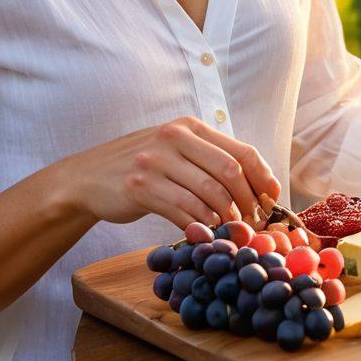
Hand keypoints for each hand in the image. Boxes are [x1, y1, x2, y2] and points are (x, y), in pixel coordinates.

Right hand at [53, 117, 280, 228]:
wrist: (88, 177)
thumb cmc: (142, 165)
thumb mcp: (176, 150)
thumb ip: (209, 160)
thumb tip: (256, 187)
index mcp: (190, 127)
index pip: (241, 151)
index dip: (263, 177)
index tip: (272, 199)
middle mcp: (174, 138)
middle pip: (229, 172)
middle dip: (248, 203)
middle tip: (253, 224)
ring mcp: (156, 161)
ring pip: (208, 194)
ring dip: (226, 219)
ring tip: (232, 232)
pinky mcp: (140, 187)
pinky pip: (183, 211)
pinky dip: (200, 226)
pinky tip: (205, 234)